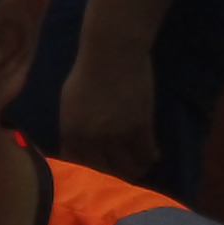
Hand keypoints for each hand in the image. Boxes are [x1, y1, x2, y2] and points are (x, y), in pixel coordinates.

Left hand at [58, 43, 160, 181]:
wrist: (111, 53)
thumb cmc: (88, 69)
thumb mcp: (70, 101)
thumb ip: (74, 124)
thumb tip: (78, 142)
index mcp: (71, 132)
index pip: (80, 162)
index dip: (93, 166)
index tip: (103, 166)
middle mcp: (91, 140)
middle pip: (106, 169)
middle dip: (116, 171)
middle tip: (126, 171)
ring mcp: (116, 136)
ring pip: (129, 166)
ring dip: (136, 169)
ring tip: (141, 167)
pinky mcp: (139, 128)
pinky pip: (146, 152)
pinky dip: (150, 156)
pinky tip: (153, 154)